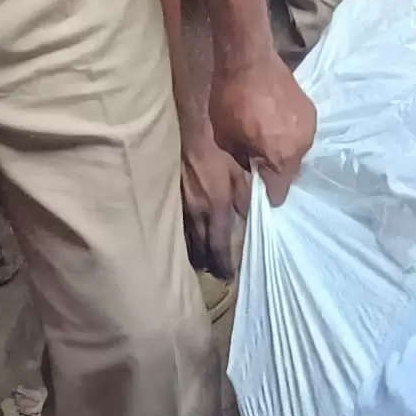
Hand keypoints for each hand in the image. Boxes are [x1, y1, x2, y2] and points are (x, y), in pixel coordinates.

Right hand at [181, 127, 249, 276]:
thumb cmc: (217, 155)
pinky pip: (175, 229)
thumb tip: (247, 217)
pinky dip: (181, 241)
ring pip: (185, 242)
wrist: (188, 139)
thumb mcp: (239, 175)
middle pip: (200, 250)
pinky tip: (185, 243)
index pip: (219, 245)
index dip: (223, 264)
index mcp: (216, 209)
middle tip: (214, 272)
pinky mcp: (169, 203)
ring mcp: (180, 210)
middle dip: (207, 264)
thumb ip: (245, 198)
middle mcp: (197, 215)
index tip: (228, 276)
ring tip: (200, 263)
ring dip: (193, 255)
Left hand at [205, 52, 315, 202]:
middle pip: (290, 171)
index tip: (259, 195)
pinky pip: (300, 133)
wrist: (249, 60)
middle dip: (276, 172)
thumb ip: (243, 160)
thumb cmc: (231, 101)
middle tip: (259, 164)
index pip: (279, 191)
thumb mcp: (226, 139)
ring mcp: (310, 126)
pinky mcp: (310, 110)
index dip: (268, 195)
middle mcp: (302, 145)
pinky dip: (289, 134)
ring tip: (266, 140)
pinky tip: (274, 124)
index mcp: (281, 157)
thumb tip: (252, 167)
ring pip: (296, 152)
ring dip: (283, 151)